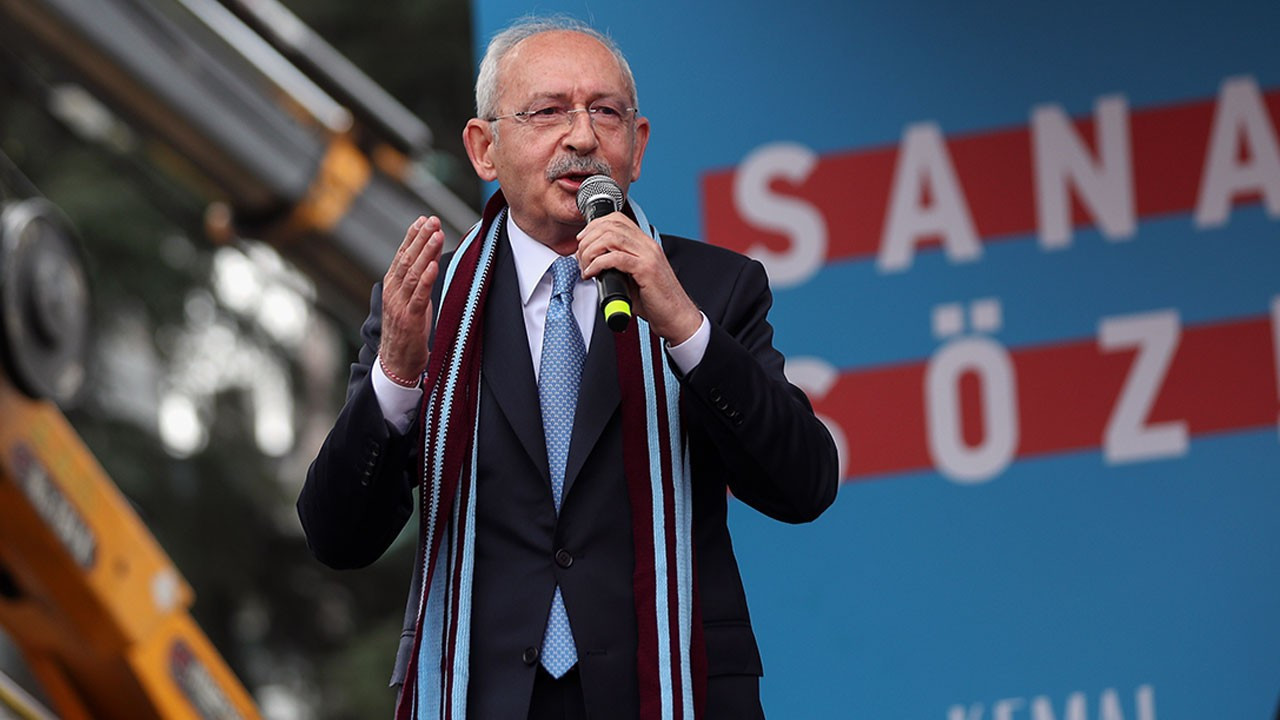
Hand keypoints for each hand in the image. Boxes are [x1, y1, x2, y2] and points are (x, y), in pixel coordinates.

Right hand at [380, 216, 444, 381]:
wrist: (396, 364)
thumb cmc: (408, 331)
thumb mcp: (412, 300)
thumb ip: (419, 280)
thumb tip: (431, 257)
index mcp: (392, 286)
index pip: (401, 255)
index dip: (412, 236)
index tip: (424, 219)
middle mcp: (393, 292)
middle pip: (406, 259)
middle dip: (420, 238)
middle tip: (432, 220)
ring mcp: (399, 305)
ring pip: (412, 273)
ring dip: (426, 252)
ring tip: (436, 234)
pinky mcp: (409, 319)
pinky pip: (418, 295)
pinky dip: (427, 279)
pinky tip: (435, 264)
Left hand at [575, 214, 700, 343]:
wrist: (676, 316)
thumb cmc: (655, 301)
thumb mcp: (633, 277)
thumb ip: (617, 266)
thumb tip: (593, 266)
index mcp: (645, 244)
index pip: (617, 219)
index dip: (594, 226)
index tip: (582, 240)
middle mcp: (647, 245)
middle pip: (610, 225)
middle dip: (588, 239)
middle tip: (580, 257)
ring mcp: (648, 255)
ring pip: (610, 238)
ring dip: (590, 251)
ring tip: (585, 266)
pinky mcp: (646, 270)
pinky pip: (615, 258)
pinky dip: (598, 264)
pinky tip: (592, 274)